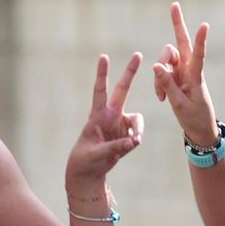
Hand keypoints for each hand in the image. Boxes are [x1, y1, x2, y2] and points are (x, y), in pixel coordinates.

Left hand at [66, 52, 144, 186]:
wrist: (88, 172)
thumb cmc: (86, 160)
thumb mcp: (97, 154)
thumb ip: (116, 147)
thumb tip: (134, 141)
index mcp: (97, 116)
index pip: (100, 91)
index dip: (102, 74)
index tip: (104, 56)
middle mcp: (110, 116)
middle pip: (122, 90)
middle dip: (130, 72)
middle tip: (138, 54)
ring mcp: (120, 124)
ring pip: (137, 119)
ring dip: (138, 129)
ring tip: (135, 141)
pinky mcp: (127, 135)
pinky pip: (138, 133)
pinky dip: (136, 139)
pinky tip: (130, 146)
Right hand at [151, 2, 217, 147]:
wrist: (199, 130)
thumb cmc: (194, 118)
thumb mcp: (179, 105)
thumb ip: (167, 85)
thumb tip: (155, 66)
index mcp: (196, 77)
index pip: (199, 55)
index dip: (200, 40)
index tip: (205, 25)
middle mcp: (189, 70)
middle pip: (180, 44)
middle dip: (177, 24)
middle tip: (174, 5)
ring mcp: (182, 72)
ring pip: (165, 60)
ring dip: (159, 73)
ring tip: (161, 96)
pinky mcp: (175, 77)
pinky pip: (161, 73)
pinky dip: (158, 83)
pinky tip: (161, 98)